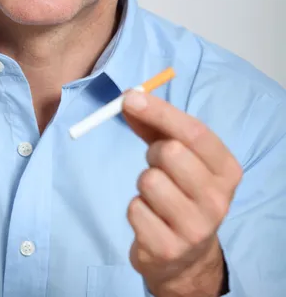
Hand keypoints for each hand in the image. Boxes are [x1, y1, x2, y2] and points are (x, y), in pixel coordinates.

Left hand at [122, 89, 241, 296]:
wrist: (187, 256)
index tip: (130, 98)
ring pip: (149, 181)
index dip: (160, 111)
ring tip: (156, 194)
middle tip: (157, 163)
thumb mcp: (178, 155)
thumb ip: (155, 125)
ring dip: (143, 183)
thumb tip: (129, 98)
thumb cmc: (181, 189)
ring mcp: (195, 228)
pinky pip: (134, 209)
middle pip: (171, 153)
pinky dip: (136, 208)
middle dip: (153, 152)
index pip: (195, 132)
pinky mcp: (168, 249)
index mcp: (226, 170)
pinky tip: (151, 218)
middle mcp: (218, 200)